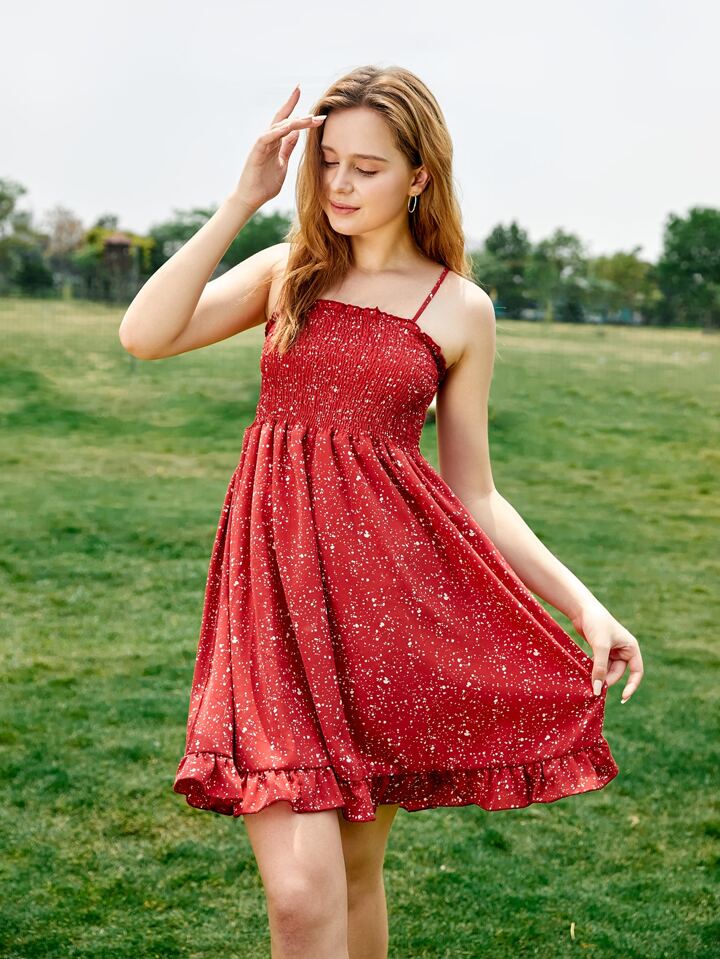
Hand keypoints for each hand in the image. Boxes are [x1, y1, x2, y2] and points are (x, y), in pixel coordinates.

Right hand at [232, 85, 324, 208]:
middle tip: (310, 102)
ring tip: (309, 118)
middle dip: (294, 107)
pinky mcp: (256, 152)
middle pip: (282, 118)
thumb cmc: (265, 183)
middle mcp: (268, 139)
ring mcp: (261, 144)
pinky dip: (277, 131)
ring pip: (278, 127)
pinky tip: (288, 127)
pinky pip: (267, 138)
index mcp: (275, 142)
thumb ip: (288, 147)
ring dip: (294, 121)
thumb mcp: (283, 162)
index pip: (286, 121)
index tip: (306, 98)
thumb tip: (296, 133)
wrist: (251, 198)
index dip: (294, 108)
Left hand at [570, 600, 643, 703]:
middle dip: (607, 678)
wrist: (581, 609)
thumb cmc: (595, 623)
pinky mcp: (600, 649)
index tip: (623, 698)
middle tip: (594, 684)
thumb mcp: (600, 647)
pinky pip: (599, 664)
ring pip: (607, 669)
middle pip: (618, 672)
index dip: (631, 686)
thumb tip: (598, 689)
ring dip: (598, 673)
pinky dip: (593, 668)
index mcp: (631, 647)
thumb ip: (599, 668)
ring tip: (587, 675)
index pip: (637, 672)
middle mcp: (624, 649)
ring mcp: (612, 650)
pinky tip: (584, 669)